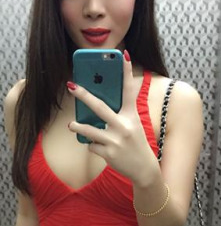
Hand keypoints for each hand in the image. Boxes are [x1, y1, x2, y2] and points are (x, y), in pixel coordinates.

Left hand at [67, 50, 158, 186]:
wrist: (145, 170)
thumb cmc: (136, 145)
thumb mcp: (133, 127)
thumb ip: (119, 114)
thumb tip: (95, 105)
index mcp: (131, 116)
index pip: (129, 91)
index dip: (126, 72)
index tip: (123, 55)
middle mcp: (124, 127)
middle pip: (100, 107)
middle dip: (84, 95)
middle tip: (71, 85)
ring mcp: (116, 140)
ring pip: (89, 130)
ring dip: (78, 127)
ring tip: (72, 126)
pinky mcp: (109, 153)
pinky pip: (92, 146)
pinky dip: (93, 146)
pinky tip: (101, 149)